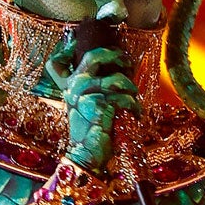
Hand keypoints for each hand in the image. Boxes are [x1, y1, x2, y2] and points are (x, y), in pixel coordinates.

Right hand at [45, 39, 139, 173]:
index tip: (103, 50)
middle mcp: (76, 86)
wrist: (87, 153)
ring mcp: (87, 94)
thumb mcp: (83, 104)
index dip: (85, 50)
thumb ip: (90, 87)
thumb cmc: (90, 129)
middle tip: (127, 62)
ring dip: (131, 90)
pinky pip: (125, 98)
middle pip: (97, 56)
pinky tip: (134, 115)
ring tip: (133, 101)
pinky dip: (134, 107)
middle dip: (118, 56)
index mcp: (70, 85)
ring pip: (119, 79)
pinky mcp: (100, 104)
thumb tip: (116, 68)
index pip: (72, 60)